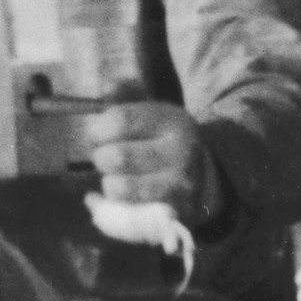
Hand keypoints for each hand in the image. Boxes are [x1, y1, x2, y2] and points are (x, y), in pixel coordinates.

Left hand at [84, 101, 211, 219]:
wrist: (204, 175)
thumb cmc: (163, 139)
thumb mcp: (151, 111)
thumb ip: (125, 95)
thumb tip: (107, 85)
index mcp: (173, 120)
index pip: (120, 121)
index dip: (98, 129)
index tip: (96, 133)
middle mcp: (181, 152)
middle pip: (117, 157)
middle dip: (100, 157)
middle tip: (104, 156)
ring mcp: (180, 185)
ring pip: (119, 188)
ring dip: (108, 183)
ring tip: (115, 176)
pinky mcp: (174, 213)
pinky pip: (127, 214)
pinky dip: (112, 207)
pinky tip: (115, 197)